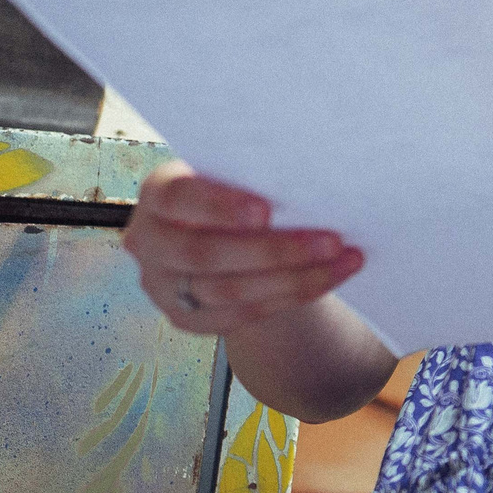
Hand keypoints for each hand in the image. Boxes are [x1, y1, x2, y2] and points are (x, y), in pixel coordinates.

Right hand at [122, 161, 362, 334]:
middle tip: (332, 240)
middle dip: (273, 250)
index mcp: (157, 192)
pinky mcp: (186, 318)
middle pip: (204, 254)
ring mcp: (163, 285)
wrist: (225, 232)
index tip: (266, 211)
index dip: (219, 207)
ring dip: (294, 278)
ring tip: (344, 259)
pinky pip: (241, 315)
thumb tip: (311, 178)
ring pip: (228, 290)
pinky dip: (291, 296)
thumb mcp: (234, 174)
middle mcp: (148, 241)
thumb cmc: (238, 189)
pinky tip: (329, 278)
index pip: (178, 199)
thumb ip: (253, 177)